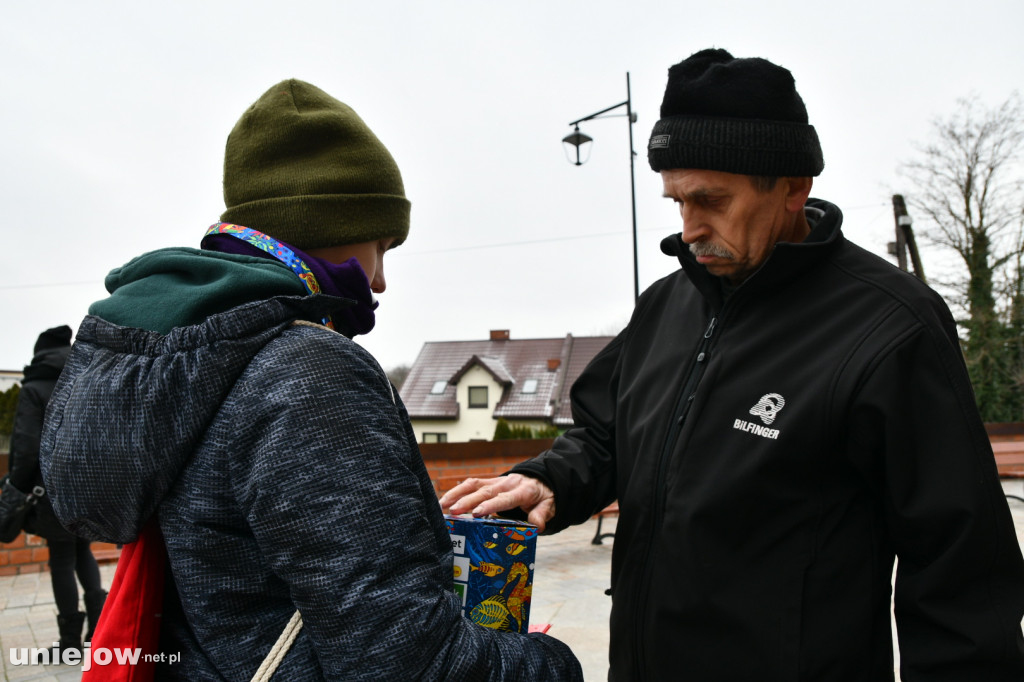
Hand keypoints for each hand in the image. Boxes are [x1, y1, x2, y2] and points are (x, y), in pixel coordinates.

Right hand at [439, 474, 555, 531]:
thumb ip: (542, 514)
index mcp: (523, 491)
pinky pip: (472, 484)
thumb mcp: (549, 506)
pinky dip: (458, 491)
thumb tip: (536, 526)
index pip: (505, 498)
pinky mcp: (489, 481)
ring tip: (442, 505)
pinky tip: (445, 501)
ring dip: (457, 493)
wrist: (541, 479)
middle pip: (485, 491)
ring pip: (474, 484)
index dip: (491, 505)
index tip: (477, 513)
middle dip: (468, 501)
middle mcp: (507, 483)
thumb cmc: (543, 496)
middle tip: (453, 512)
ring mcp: (497, 481)